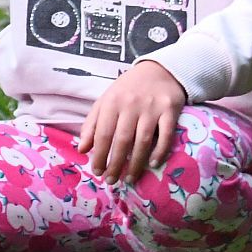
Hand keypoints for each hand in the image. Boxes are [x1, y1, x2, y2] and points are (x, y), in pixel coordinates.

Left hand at [76, 60, 186, 182]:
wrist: (160, 70)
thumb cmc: (128, 89)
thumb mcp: (105, 101)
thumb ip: (92, 124)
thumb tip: (82, 149)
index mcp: (112, 102)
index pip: (103, 133)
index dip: (98, 155)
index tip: (96, 171)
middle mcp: (131, 105)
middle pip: (122, 140)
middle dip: (115, 164)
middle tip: (111, 180)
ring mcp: (152, 108)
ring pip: (143, 140)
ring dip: (136, 163)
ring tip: (129, 178)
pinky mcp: (170, 110)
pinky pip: (166, 135)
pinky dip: (160, 151)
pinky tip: (153, 164)